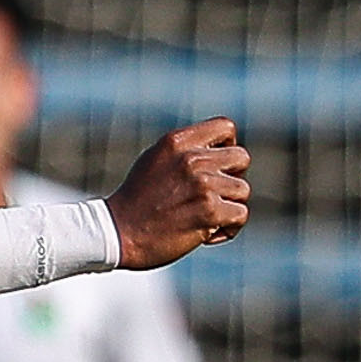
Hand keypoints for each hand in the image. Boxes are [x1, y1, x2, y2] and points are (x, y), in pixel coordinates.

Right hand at [106, 118, 248, 266]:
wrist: (117, 232)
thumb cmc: (136, 201)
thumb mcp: (155, 161)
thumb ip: (185, 151)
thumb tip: (218, 152)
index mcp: (177, 141)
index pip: (225, 127)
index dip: (228, 145)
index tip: (216, 165)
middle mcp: (192, 159)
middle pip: (241, 158)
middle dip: (233, 177)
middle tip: (214, 194)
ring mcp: (202, 185)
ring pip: (242, 190)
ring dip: (229, 206)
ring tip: (205, 218)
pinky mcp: (209, 212)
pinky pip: (241, 215)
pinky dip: (228, 229)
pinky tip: (206, 235)